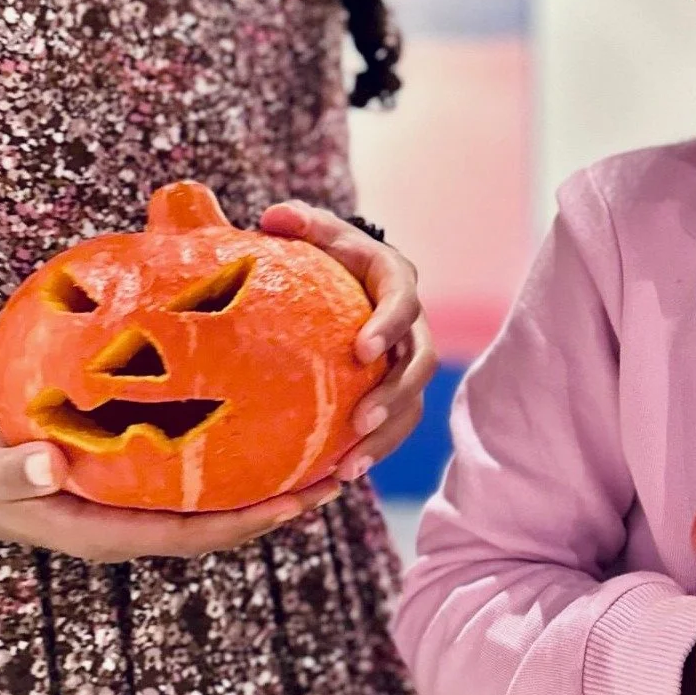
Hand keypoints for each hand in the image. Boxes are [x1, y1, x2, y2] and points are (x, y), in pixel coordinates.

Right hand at [0, 429, 340, 561]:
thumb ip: (18, 473)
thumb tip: (49, 464)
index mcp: (113, 532)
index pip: (197, 534)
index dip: (250, 522)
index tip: (300, 501)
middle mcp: (140, 523)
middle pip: (228, 520)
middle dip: (285, 502)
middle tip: (342, 472)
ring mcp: (144, 507)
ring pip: (223, 499)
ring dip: (276, 480)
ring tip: (332, 449)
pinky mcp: (144, 484)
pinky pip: (204, 475)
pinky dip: (243, 455)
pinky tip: (275, 421)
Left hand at [259, 201, 437, 481]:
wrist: (339, 280)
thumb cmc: (322, 252)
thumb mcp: (312, 232)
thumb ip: (297, 222)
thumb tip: (274, 218)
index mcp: (395, 279)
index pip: (404, 300)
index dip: (389, 326)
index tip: (362, 351)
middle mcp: (412, 323)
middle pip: (421, 363)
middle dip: (396, 394)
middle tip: (360, 419)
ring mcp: (407, 361)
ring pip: (413, 404)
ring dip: (386, 436)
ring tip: (349, 467)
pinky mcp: (396, 392)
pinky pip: (395, 426)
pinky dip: (373, 451)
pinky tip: (338, 476)